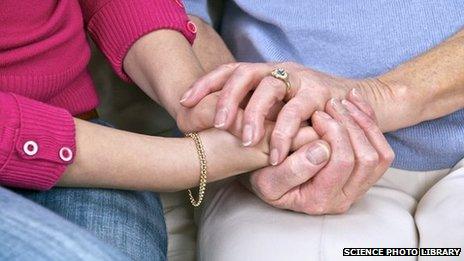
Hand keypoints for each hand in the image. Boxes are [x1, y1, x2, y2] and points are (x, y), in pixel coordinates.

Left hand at [180, 62, 391, 165]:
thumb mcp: (274, 109)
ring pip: (270, 87)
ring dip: (254, 115)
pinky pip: (296, 111)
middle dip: (228, 98)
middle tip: (218, 124)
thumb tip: (213, 128)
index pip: (229, 70)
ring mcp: (299, 79)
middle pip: (245, 73)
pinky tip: (274, 155)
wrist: (351, 103)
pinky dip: (282, 134)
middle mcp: (278, 70)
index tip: (185, 102)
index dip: (205, 84)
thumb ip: (252, 112)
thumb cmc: (304, 112)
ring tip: (245, 141)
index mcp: (263, 72)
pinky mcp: (319, 94)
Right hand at [247, 96, 393, 214]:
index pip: (342, 163)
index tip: (317, 115)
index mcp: (319, 201)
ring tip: (341, 103)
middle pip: (365, 159)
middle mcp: (342, 199)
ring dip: (363, 123)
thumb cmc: (264, 176)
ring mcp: (356, 189)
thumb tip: (322, 150)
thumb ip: (289, 171)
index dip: (334, 133)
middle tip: (330, 104)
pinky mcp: (363, 177)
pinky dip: (372, 124)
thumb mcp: (264, 179)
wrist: (269, 176)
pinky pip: (383, 151)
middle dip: (350, 125)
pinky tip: (355, 104)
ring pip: (379, 155)